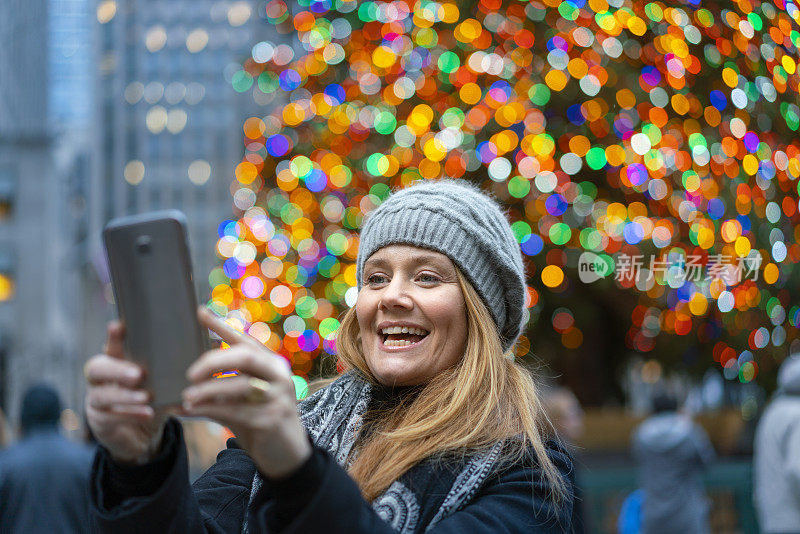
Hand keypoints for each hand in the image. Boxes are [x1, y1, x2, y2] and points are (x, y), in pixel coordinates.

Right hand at [84, 322, 168, 463]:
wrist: (143, 434)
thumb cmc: (155, 398)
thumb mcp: (166, 380)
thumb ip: (178, 362)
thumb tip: (212, 342)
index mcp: (117, 360)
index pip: (111, 344)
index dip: (113, 337)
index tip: (118, 326)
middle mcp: (101, 377)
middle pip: (96, 367)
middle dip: (118, 369)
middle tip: (139, 374)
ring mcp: (97, 399)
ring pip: (101, 394)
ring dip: (126, 396)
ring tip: (146, 397)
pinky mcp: (100, 420)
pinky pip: (110, 417)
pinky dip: (130, 415)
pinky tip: (147, 414)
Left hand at [182, 308, 310, 478]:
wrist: (287, 456)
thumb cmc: (261, 421)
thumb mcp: (245, 399)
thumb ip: (227, 384)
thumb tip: (189, 381)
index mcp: (271, 364)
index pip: (244, 340)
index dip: (221, 326)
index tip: (199, 312)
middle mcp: (278, 374)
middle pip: (244, 356)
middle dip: (213, 361)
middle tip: (189, 373)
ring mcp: (278, 396)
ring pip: (239, 385)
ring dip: (208, 390)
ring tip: (186, 396)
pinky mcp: (272, 418)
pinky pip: (235, 410)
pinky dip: (210, 409)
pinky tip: (192, 411)